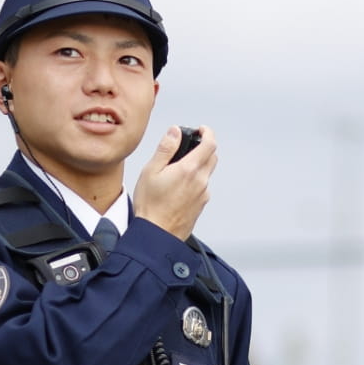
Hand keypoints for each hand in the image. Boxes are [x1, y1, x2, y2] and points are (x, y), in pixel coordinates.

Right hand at [132, 125, 217, 240]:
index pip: (210, 143)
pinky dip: (195, 181)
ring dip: (199, 165)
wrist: (156, 234)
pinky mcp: (200, 206)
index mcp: (189, 170)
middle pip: (212, 157)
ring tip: (179, 169)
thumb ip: (166, 148)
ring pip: (207, 173)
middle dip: (204, 147)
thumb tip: (175, 132)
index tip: (201, 130)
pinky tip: (178, 187)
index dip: (207, 132)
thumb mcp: (151, 171)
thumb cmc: (150, 207)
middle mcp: (200, 182)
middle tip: (191, 146)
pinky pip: (202, 187)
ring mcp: (203, 195)